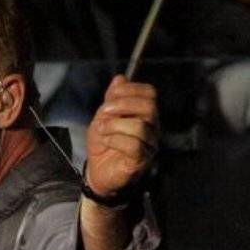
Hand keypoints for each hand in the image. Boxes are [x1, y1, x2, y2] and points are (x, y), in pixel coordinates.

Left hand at [83, 75, 158, 198]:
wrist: (97, 171)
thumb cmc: (104, 143)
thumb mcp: (104, 116)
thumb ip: (112, 98)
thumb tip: (120, 78)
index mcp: (145, 113)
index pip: (149, 93)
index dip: (130, 90)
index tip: (109, 98)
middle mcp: (152, 127)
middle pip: (149, 106)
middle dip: (123, 105)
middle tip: (104, 112)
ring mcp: (149, 145)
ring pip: (140, 126)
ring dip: (115, 125)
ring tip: (102, 130)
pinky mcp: (141, 161)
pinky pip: (133, 145)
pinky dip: (115, 140)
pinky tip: (107, 142)